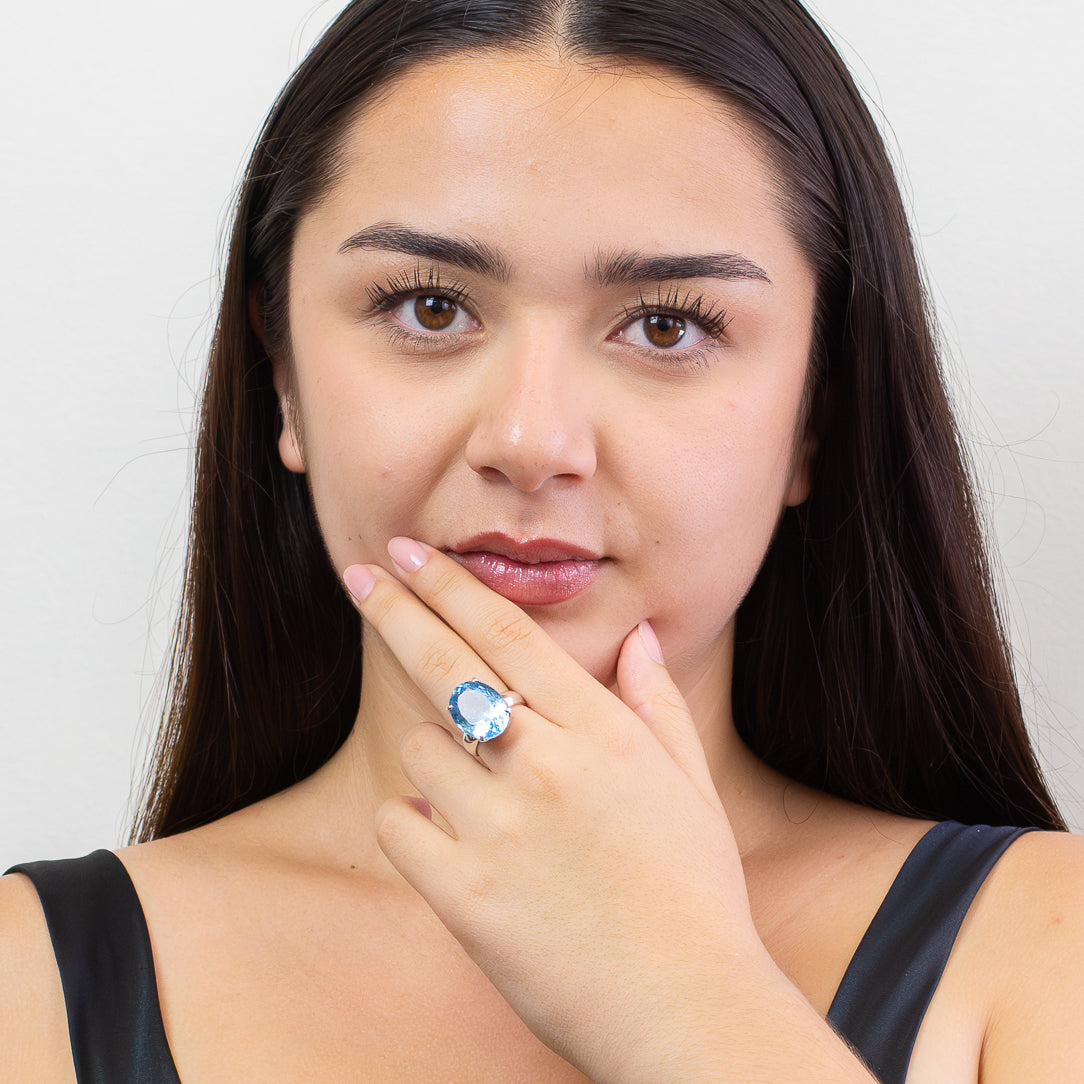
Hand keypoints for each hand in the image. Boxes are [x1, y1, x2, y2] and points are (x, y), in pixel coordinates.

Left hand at [343, 537, 766, 1080]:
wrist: (686, 1007)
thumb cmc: (696, 893)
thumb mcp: (692, 785)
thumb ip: (658, 704)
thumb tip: (639, 638)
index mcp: (602, 732)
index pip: (507, 633)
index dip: (448, 584)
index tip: (408, 554)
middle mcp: (546, 764)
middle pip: (447, 663)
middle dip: (395, 607)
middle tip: (359, 574)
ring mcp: (501, 829)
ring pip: (420, 747)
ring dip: (430, 750)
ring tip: (468, 782)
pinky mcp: (466, 895)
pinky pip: (399, 825)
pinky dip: (410, 819)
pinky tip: (439, 829)